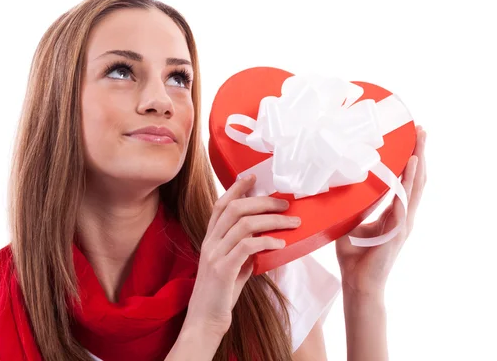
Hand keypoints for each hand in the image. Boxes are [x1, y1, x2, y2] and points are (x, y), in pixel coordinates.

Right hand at [184, 175, 300, 336]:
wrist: (204, 321)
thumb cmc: (221, 293)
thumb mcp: (233, 265)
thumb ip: (244, 249)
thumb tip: (266, 237)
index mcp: (210, 239)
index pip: (221, 205)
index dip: (236, 188)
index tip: (252, 177)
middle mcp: (210, 242)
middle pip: (235, 208)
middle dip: (262, 201)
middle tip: (285, 204)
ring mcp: (214, 255)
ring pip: (243, 224)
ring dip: (271, 220)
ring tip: (292, 223)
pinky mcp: (223, 270)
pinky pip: (247, 246)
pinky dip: (266, 241)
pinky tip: (280, 243)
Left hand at [336, 125, 426, 296]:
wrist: (357, 283)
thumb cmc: (354, 257)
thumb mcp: (353, 223)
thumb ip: (357, 206)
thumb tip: (350, 187)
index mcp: (394, 213)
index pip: (405, 181)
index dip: (410, 160)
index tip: (412, 139)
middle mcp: (403, 217)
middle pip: (415, 180)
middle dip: (419, 154)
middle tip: (422, 131)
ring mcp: (402, 225)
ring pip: (414, 190)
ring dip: (417, 166)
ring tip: (419, 146)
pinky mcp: (396, 234)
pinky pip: (403, 207)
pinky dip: (406, 189)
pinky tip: (409, 174)